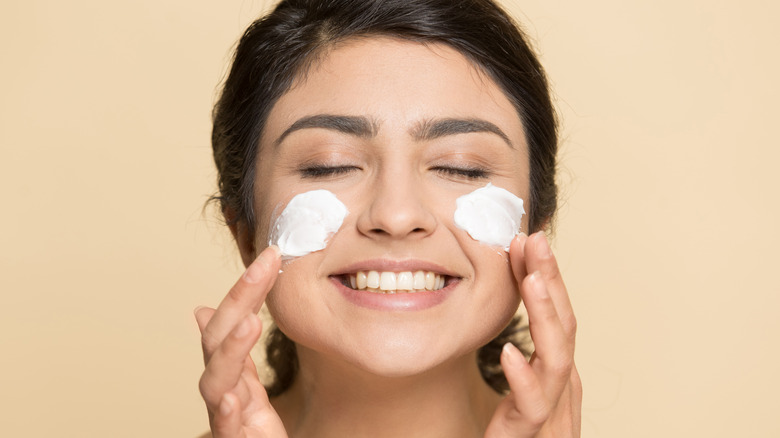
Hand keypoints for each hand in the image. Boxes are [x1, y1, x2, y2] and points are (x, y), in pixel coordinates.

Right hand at [195, 246, 287, 437]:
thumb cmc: (250, 426)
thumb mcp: (246, 379)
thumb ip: (233, 346)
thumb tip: (203, 309)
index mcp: (230, 366)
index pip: (233, 317)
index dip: (248, 287)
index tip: (272, 253)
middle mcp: (222, 385)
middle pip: (218, 339)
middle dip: (238, 300)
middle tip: (262, 267)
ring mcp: (224, 413)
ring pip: (215, 380)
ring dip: (231, 350)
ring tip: (250, 323)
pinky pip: (224, 426)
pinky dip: (225, 410)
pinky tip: (234, 396)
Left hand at [485, 232, 581, 437]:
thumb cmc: (515, 436)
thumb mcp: (518, 389)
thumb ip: (521, 359)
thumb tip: (512, 314)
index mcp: (554, 373)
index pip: (555, 316)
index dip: (546, 276)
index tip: (526, 238)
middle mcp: (560, 390)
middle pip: (564, 327)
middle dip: (552, 281)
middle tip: (534, 239)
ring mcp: (550, 414)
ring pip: (558, 361)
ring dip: (546, 316)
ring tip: (533, 279)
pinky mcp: (529, 437)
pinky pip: (532, 408)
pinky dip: (524, 379)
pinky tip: (509, 353)